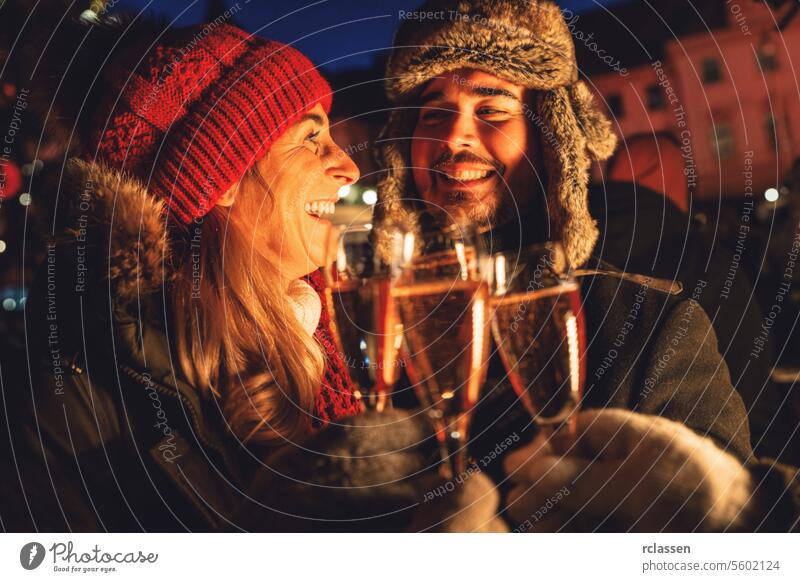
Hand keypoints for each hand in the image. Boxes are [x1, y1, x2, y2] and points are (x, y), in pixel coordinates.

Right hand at [503, 409, 753, 531]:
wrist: (749, 535)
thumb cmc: (698, 495)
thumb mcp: (636, 484)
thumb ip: (579, 478)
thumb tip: (524, 467)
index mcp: (624, 434)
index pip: (571, 433)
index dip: (543, 451)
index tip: (517, 471)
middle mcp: (618, 461)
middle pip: (566, 470)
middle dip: (541, 489)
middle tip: (516, 508)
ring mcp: (622, 494)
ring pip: (573, 501)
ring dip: (550, 514)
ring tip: (530, 528)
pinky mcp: (625, 525)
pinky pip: (588, 524)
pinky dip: (570, 531)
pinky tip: (550, 537)